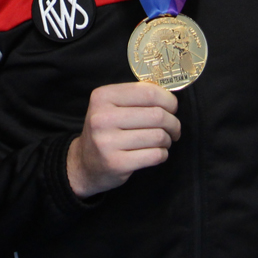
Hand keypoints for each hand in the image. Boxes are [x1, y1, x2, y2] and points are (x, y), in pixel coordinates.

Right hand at [66, 82, 180, 197]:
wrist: (84, 164)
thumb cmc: (106, 131)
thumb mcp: (111, 106)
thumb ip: (136, 97)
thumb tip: (169, 97)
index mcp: (102, 97)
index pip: (148, 92)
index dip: (168, 100)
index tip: (172, 108)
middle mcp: (102, 118)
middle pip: (157, 115)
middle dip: (173, 123)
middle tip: (173, 128)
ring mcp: (107, 142)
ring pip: (158, 136)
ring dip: (167, 140)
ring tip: (163, 141)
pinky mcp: (116, 163)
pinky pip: (155, 155)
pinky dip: (162, 154)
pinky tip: (156, 153)